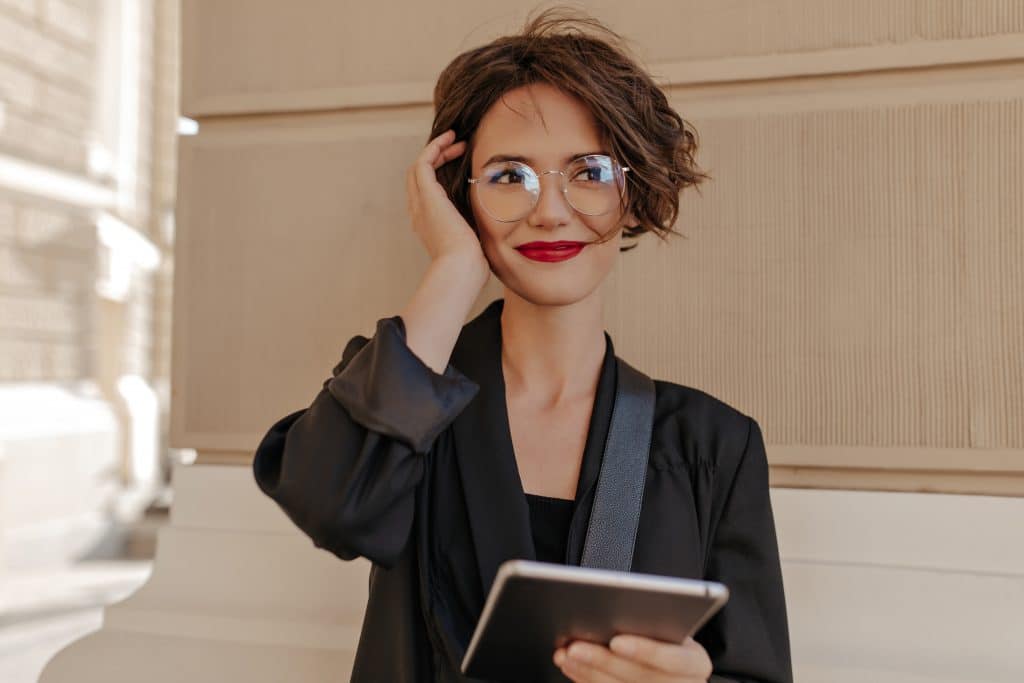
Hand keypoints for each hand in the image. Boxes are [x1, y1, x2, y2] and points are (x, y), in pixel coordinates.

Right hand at [405, 129, 487, 274]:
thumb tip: (491, 226)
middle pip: (418, 177)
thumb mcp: (472, 242)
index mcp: (427, 224)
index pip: (425, 192)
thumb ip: (474, 229)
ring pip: (418, 167)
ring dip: (436, 150)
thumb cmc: (471, 262)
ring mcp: (420, 203)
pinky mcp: (427, 194)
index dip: (438, 174)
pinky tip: (451, 139)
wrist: (461, 266)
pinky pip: (423, 162)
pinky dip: (435, 148)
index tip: (460, 163)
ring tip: (455, 140)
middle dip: (436, 158)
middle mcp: (418, 212)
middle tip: (457, 147)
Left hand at [553, 635, 712, 682]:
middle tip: (575, 646)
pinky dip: (587, 680)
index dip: (644, 650)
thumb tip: (619, 606)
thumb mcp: (673, 627)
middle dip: (603, 661)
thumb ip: (655, 621)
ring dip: (587, 671)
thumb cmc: (672, 640)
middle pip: (639, 677)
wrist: (677, 672)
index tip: (616, 641)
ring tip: (566, 654)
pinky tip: (573, 667)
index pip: (673, 659)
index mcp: (695, 663)